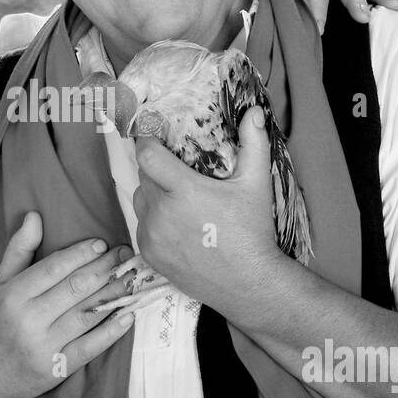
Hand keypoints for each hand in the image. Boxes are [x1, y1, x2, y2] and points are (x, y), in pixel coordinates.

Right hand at [0, 212, 136, 397]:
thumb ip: (19, 250)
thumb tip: (35, 217)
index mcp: (13, 295)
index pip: (53, 268)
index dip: (80, 254)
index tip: (102, 244)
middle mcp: (28, 319)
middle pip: (75, 288)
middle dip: (105, 269)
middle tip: (127, 256)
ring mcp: (43, 346)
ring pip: (86, 314)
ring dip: (113, 295)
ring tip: (132, 279)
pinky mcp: (55, 369)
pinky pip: (89, 348)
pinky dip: (111, 332)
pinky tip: (128, 316)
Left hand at [131, 108, 286, 319]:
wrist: (249, 285)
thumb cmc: (253, 233)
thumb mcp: (256, 185)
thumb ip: (254, 144)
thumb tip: (254, 112)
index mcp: (184, 191)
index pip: (147, 155)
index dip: (145, 139)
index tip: (152, 133)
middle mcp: (161, 213)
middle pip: (144, 176)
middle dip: (156, 168)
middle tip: (176, 169)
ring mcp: (152, 236)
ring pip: (141, 201)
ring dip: (153, 194)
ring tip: (178, 198)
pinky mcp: (149, 255)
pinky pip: (142, 227)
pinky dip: (153, 220)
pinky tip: (176, 224)